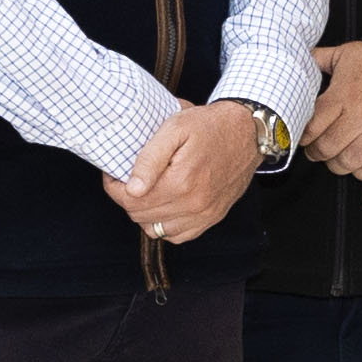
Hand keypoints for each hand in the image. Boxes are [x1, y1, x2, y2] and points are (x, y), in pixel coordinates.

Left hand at [107, 100, 267, 242]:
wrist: (247, 133)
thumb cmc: (210, 125)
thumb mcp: (175, 127)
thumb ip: (150, 158)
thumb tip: (132, 189)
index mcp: (181, 181)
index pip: (130, 200)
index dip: (114, 187)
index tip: (114, 174)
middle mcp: (193, 203)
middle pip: (140, 216)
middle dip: (127, 198)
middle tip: (127, 180)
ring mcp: (204, 214)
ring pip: (155, 229)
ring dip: (144, 213)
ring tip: (146, 191)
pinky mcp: (212, 218)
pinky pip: (177, 235)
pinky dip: (165, 224)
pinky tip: (164, 204)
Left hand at [307, 38, 361, 178]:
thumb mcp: (345, 54)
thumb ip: (318, 59)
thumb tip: (294, 60)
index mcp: (345, 94)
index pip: (312, 127)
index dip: (303, 137)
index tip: (303, 138)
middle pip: (327, 148)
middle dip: (317, 152)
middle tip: (317, 150)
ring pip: (347, 163)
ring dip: (338, 163)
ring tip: (337, 157)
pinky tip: (360, 161)